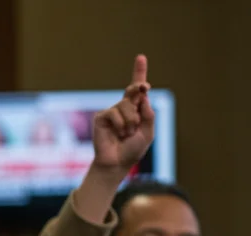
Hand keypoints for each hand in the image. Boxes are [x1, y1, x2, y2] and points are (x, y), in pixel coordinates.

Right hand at [90, 54, 154, 173]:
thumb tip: (143, 96)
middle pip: (133, 90)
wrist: (116, 163)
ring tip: (126, 134)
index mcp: (136, 110)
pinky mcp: (101, 117)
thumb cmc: (132, 150)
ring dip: (131, 121)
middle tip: (143, 88)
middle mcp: (123, 108)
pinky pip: (114, 113)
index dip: (139, 73)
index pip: (137, 90)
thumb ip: (148, 114)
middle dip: (138, 88)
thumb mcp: (148, 132)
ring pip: (126, 105)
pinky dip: (120, 125)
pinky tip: (118, 134)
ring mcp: (112, 112)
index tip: (140, 57)